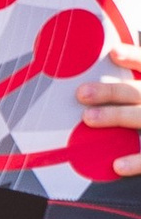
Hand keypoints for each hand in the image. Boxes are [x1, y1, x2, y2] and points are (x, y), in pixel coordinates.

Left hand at [77, 35, 140, 180]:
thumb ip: (138, 85)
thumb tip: (110, 66)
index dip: (134, 57)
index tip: (113, 53)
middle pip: (139, 91)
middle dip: (111, 91)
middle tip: (83, 93)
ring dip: (117, 116)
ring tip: (89, 118)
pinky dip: (136, 161)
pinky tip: (117, 165)